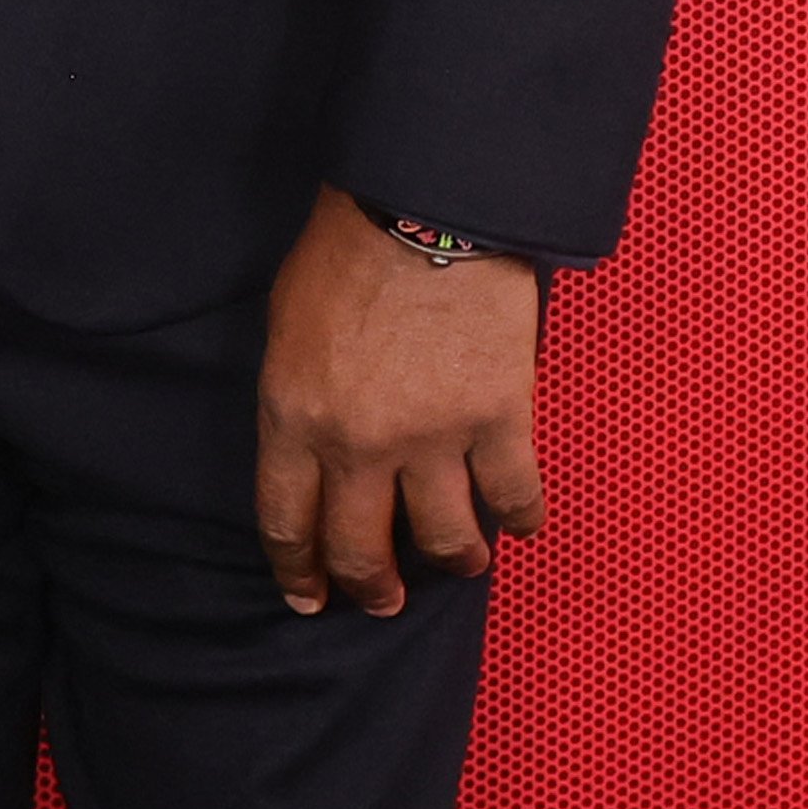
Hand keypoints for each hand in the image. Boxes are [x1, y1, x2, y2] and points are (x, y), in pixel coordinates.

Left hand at [254, 183, 544, 616]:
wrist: (424, 208)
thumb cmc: (345, 251)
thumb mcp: (287, 327)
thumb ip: (297, 397)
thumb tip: (314, 442)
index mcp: (294, 417)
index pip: (286, 521)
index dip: (297, 570)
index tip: (307, 596)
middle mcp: (359, 445)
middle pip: (360, 548)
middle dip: (371, 586)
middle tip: (383, 600)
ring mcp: (433, 439)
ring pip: (442, 538)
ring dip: (452, 559)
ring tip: (459, 562)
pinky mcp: (498, 421)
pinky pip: (513, 496)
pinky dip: (521, 518)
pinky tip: (521, 525)